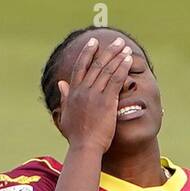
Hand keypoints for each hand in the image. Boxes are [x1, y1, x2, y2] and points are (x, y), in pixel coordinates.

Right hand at [56, 35, 133, 153]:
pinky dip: (122, 68)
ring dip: (118, 56)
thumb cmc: (76, 137)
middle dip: (108, 51)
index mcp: (73, 92)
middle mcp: (83, 90)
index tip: (94, 42)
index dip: (87, 52)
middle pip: (96, 65)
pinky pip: (116, 80)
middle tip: (117, 41)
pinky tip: (128, 60)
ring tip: (125, 47)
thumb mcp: (66, 115)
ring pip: (107, 70)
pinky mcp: (107, 101)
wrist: (84, 148)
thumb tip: (61, 84)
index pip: (80, 67)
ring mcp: (95, 95)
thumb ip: (64, 98)